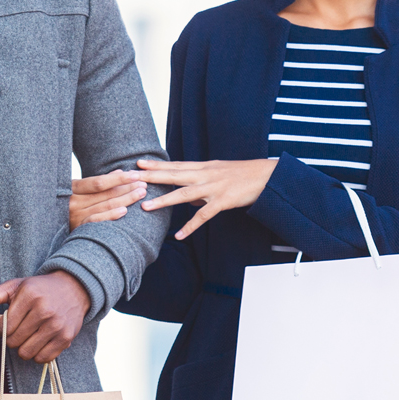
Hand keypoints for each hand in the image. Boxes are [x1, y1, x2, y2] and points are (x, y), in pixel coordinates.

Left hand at [0, 271, 89, 363]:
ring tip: (27, 335)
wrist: (73, 288)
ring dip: (23, 348)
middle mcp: (44, 310)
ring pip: (27, 353)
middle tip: (17, 328)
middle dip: (11, 338)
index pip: (3, 326)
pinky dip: (37, 354)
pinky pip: (43, 358)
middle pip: (13, 341)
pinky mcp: (66, 338)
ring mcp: (57, 326)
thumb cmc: (38, 289)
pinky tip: (38, 341)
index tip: (4, 321)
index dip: (0, 327)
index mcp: (29, 295)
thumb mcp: (13, 287)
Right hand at [67, 170, 147, 229]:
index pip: (99, 182)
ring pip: (105, 206)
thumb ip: (98, 181)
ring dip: (126, 199)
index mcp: (72, 188)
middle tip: (143, 184)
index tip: (135, 175)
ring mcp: (76, 216)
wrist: (46, 224)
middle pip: (106, 193)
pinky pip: (97, 221)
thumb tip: (119, 171)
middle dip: (127, 188)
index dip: (118, 178)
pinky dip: (111, 215)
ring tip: (141, 193)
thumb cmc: (67, 203)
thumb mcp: (77, 189)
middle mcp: (73, 201)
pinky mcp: (78, 228)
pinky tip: (124, 211)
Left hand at [132, 158, 277, 239]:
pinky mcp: (223, 201)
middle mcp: (205, 175)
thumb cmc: (242, 174)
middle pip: (173, 175)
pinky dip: (191, 226)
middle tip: (130, 178)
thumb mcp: (218, 174)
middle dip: (150, 177)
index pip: (174, 165)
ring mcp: (213, 188)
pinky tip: (179, 236)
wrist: (267, 176)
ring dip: (163, 200)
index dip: (156, 165)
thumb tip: (186, 198)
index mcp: (203, 167)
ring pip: (183, 194)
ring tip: (145, 206)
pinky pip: (204, 215)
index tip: (137, 164)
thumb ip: (200, 183)